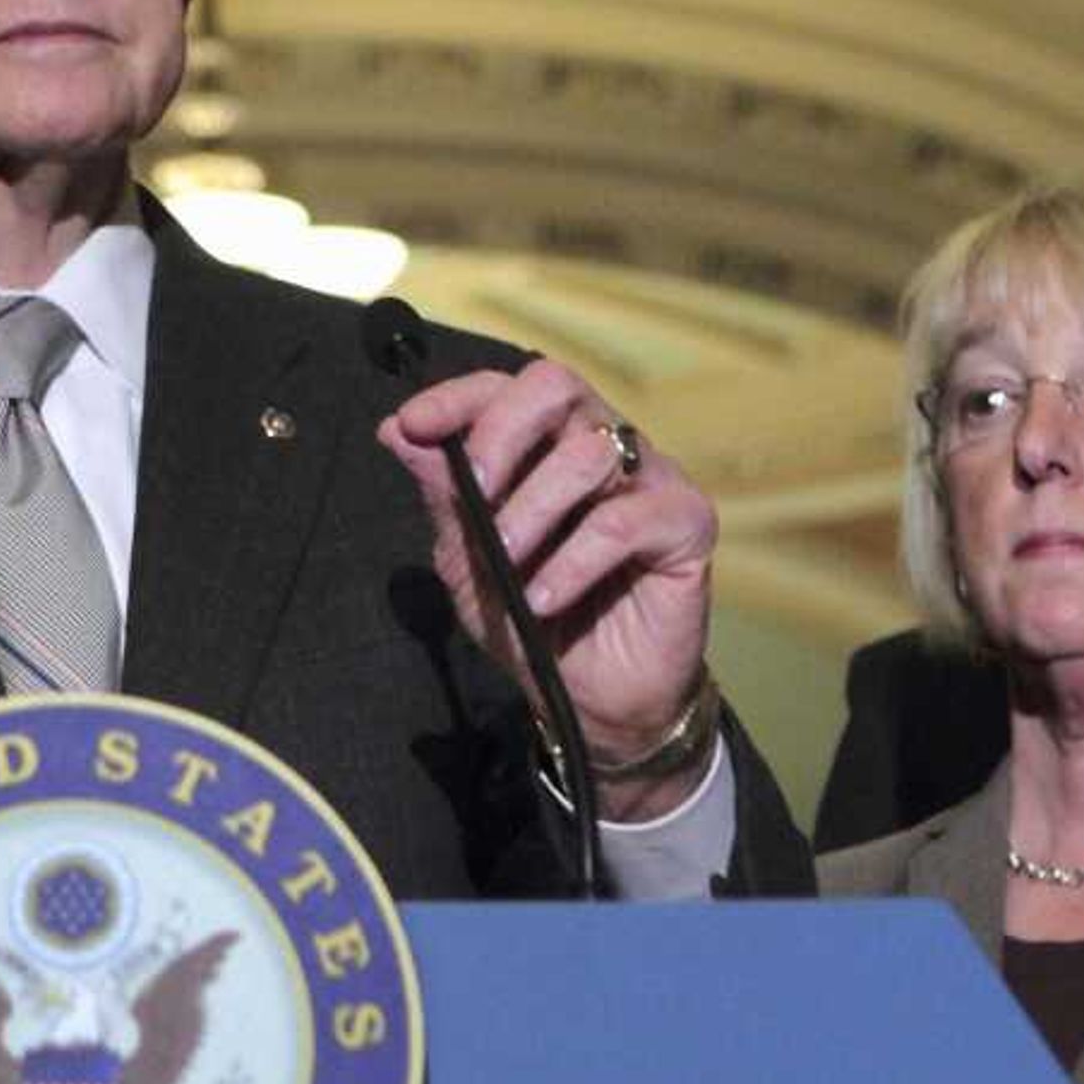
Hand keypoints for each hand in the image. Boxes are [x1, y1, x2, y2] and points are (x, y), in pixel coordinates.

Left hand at [378, 358, 718, 813]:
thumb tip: (396, 431)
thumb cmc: (531, 618)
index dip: (457, 397)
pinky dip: (572, 561)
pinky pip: (624, 521)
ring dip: (532, 509)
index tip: (412, 426)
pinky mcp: (687, 523)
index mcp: (545, 442)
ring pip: (589, 454)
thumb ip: (444, 496)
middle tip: (474, 490)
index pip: (504, 387)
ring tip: (508, 562)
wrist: (592, 698)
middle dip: (501, 432)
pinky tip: (543, 598)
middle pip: (555, 386)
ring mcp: (649, 478)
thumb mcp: (469, 561)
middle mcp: (601, 443)